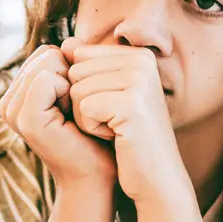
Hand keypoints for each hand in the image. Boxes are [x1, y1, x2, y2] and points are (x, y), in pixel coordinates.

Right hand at [0, 45, 114, 193]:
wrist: (99, 177)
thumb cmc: (96, 137)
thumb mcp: (81, 93)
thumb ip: (73, 65)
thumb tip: (72, 39)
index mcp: (18, 94)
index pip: (46, 53)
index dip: (72, 70)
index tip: (78, 104)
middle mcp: (9, 102)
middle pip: (46, 54)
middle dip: (71, 75)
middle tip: (77, 111)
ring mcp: (12, 110)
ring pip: (47, 63)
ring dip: (72, 85)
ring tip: (75, 116)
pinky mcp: (24, 118)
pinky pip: (48, 79)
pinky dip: (69, 92)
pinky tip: (73, 118)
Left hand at [64, 43, 191, 207]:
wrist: (157, 178)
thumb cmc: (129, 139)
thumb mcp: (108, 96)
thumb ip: (89, 67)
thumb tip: (65, 43)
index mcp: (138, 55)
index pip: (80, 57)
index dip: (84, 89)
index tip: (111, 108)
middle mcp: (142, 61)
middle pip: (75, 72)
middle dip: (83, 103)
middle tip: (113, 122)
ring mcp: (140, 80)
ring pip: (77, 90)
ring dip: (87, 118)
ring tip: (116, 129)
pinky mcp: (132, 103)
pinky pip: (84, 108)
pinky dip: (92, 129)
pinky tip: (116, 137)